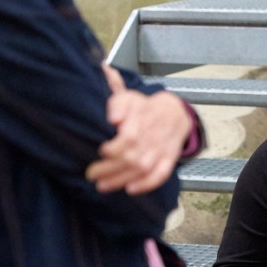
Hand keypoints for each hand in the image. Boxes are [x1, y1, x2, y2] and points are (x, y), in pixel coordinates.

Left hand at [86, 63, 190, 194]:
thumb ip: (115, 97)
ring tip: (103, 186)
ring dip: (122, 179)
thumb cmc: (144, 107)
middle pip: (133, 155)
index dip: (115, 147)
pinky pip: (161, 174)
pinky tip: (130, 189)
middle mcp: (154, 132)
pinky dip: (147, 184)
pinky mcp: (169, 158)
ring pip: (143, 167)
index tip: (100, 151)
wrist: (175, 112)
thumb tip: (105, 77)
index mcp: (143, 116)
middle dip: (111, 168)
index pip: (131, 136)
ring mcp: (162, 147)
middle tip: (92, 174)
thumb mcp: (129, 97)